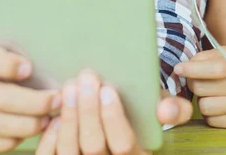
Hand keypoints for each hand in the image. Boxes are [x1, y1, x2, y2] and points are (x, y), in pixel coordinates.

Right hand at [0, 40, 60, 152]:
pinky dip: (10, 141)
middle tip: (57, 101)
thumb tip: (55, 74)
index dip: (8, 65)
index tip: (29, 69)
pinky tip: (29, 133)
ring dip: (24, 125)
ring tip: (47, 120)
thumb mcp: (7, 50)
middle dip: (31, 102)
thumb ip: (24, 56)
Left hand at [36, 70, 192, 153]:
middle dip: (88, 110)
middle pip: (94, 146)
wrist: (119, 122)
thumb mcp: (161, 107)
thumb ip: (173, 108)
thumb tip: (165, 110)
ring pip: (70, 152)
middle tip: (85, 78)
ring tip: (69, 88)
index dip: (113, 117)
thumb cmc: (142, 111)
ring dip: (69, 117)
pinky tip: (57, 115)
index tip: (107, 89)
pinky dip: (51, 138)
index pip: (123, 144)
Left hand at [175, 47, 225, 128]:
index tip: (178, 69)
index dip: (193, 69)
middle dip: (195, 84)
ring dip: (202, 100)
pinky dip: (210, 114)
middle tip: (197, 81)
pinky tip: (217, 105)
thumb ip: (210, 56)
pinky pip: (214, 122)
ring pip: (206, 107)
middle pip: (204, 89)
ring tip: (209, 94)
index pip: (214, 68)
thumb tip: (187, 64)